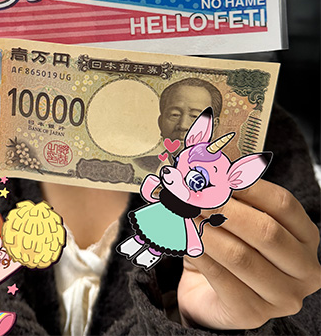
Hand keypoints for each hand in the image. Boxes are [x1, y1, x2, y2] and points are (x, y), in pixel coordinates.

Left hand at [177, 179, 320, 329]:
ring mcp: (282, 297)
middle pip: (265, 230)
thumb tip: (206, 173)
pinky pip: (220, 278)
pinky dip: (198, 254)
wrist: (209, 294)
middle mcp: (304, 269)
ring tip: (182, 214)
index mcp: (305, 236)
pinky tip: (183, 239)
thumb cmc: (227, 248)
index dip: (247, 186)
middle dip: (223, 208)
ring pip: (240, 255)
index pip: (283, 203)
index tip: (216, 175)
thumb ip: (229, 197)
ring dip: (206, 230)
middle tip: (192, 194)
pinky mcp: (253, 314)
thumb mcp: (234, 219)